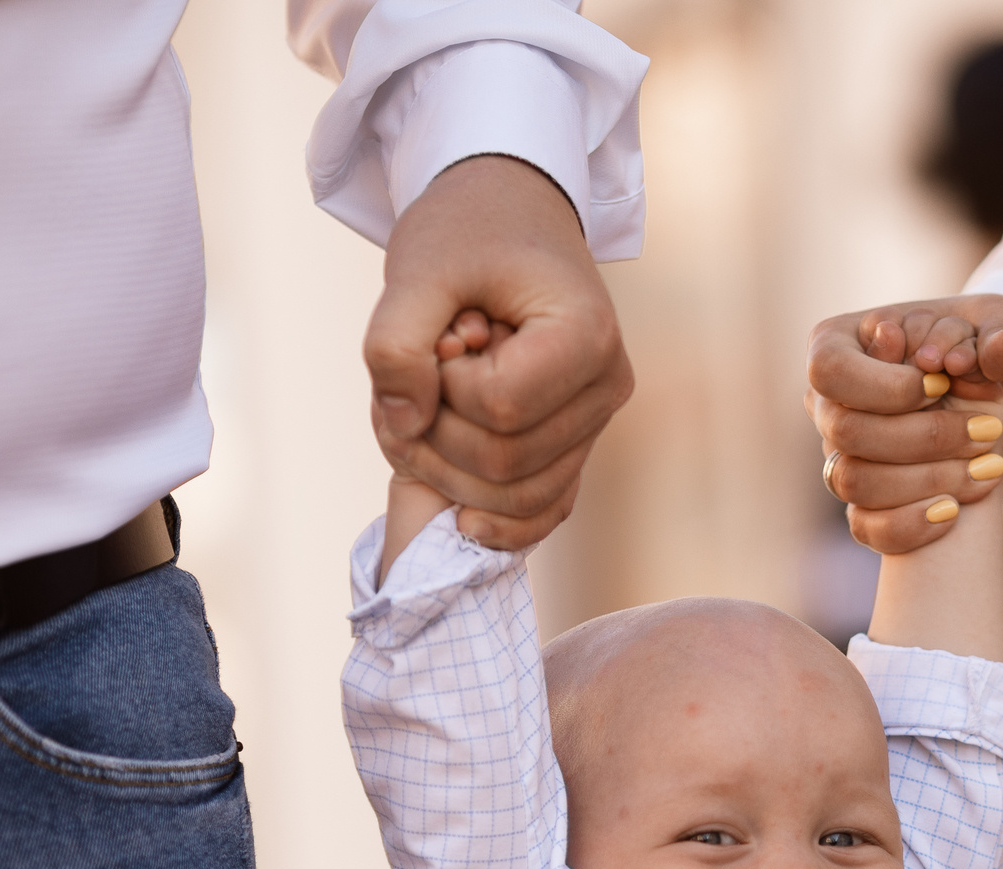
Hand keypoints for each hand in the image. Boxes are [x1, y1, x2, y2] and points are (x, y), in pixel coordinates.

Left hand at [365, 155, 634, 549]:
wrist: (510, 215)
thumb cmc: (469, 231)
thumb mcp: (416, 269)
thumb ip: (395, 344)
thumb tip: (407, 425)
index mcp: (585, 335)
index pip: (500, 408)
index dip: (444, 389)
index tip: (437, 340)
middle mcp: (607, 386)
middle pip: (506, 464)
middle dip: (436, 435)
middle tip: (414, 377)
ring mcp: (596, 421)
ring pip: (519, 496)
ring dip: (448, 472)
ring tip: (423, 408)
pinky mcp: (577, 443)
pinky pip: (545, 510)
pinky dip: (496, 520)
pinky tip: (457, 514)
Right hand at [804, 295, 1002, 553]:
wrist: (999, 396)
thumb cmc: (985, 347)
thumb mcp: (1002, 328)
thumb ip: (1000, 335)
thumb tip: (975, 354)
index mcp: (840, 343)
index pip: (830, 370)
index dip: (888, 386)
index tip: (943, 385)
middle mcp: (828, 403)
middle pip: (845, 431)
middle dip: (924, 436)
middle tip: (988, 430)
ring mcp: (840, 456)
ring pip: (853, 481)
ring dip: (927, 478)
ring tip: (988, 467)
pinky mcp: (863, 502)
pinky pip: (866, 526)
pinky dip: (911, 524)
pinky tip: (953, 510)